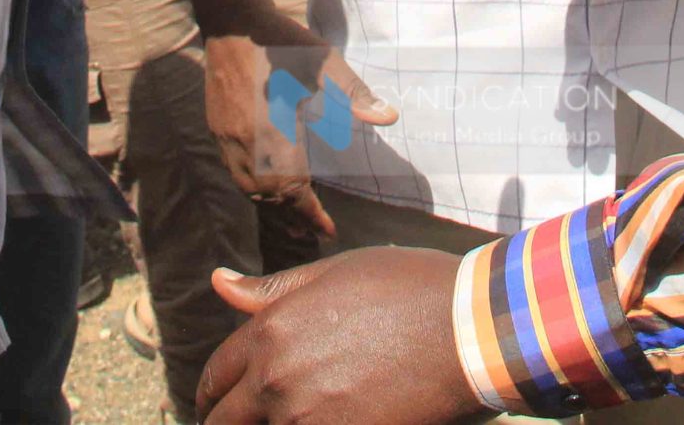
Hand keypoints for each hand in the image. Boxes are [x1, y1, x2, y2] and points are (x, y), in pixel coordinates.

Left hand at [197, 250, 485, 424]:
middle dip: (226, 421)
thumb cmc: (408, 288)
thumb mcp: (334, 273)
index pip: (216, 374)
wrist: (471, 330)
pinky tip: (326, 420)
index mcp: (271, 331)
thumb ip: (272, 290)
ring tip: (291, 416)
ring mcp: (306, 419)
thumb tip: (219, 282)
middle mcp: (277, 380)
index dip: (212, 391)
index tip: (217, 400)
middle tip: (238, 422)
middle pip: (225, 421)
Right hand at [203, 14, 396, 237]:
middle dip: (290, 215)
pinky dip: (251, 184)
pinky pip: (233, 168)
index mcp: (272, 132)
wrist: (232, 18)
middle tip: (312, 231)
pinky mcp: (216, 124)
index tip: (329, 231)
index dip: (311, 214)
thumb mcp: (324, 63)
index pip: (293, 188)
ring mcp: (226, 134)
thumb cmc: (282, 40)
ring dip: (270, 203)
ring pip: (246, 185)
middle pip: (267, 194)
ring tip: (290, 216)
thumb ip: (354, 94)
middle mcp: (245, 142)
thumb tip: (389, 118)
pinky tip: (264, 182)